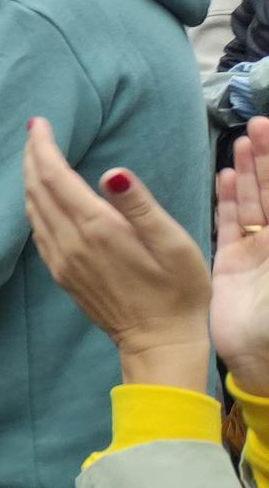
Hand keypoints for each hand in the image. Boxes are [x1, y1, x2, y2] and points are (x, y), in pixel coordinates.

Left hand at [22, 119, 209, 387]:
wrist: (158, 341)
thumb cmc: (176, 290)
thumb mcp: (170, 242)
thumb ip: (138, 205)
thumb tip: (110, 172)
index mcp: (95, 228)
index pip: (54, 176)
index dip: (42, 147)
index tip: (38, 123)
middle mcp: (68, 242)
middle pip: (36, 189)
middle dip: (31, 156)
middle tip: (33, 131)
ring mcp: (60, 260)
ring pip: (32, 209)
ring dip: (29, 179)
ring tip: (34, 155)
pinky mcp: (61, 274)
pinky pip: (37, 230)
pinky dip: (33, 204)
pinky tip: (40, 196)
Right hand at [214, 118, 268, 392]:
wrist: (265, 362)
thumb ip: (268, 228)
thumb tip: (265, 213)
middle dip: (265, 160)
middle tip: (256, 125)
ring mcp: (257, 253)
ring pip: (251, 204)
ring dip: (246, 174)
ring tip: (240, 144)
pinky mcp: (232, 266)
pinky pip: (230, 226)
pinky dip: (227, 201)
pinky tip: (223, 179)